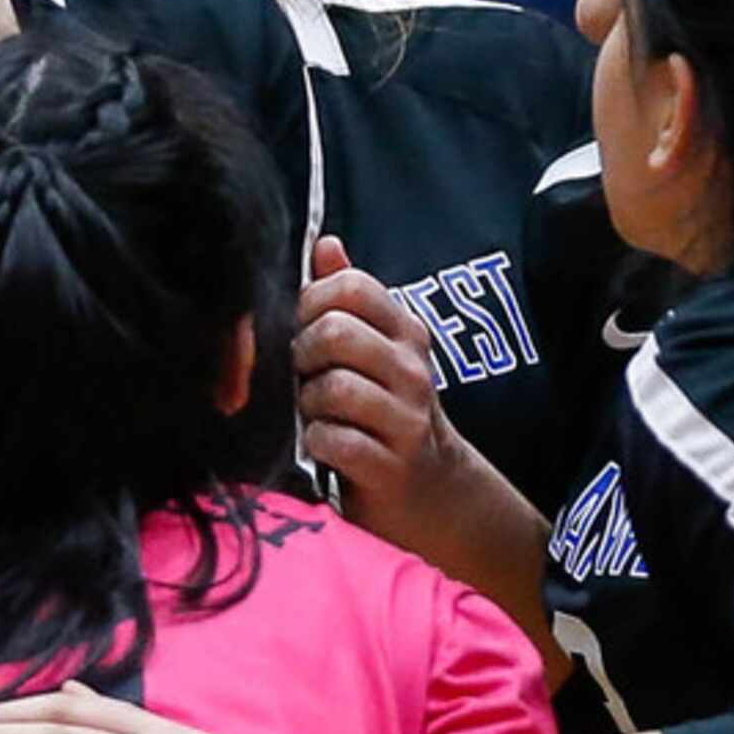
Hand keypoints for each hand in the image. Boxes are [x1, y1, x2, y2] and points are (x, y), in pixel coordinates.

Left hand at [297, 237, 502, 563]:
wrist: (432, 490)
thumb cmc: (386, 410)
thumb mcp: (374, 349)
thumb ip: (347, 296)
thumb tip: (326, 243)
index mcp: (405, 331)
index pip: (351, 287)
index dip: (311, 303)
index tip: (303, 328)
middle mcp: (412, 369)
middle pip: (335, 334)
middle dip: (302, 356)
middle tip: (304, 377)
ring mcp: (407, 419)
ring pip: (332, 388)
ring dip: (307, 405)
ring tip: (316, 414)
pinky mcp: (392, 466)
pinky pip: (336, 440)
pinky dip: (318, 442)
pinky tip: (325, 445)